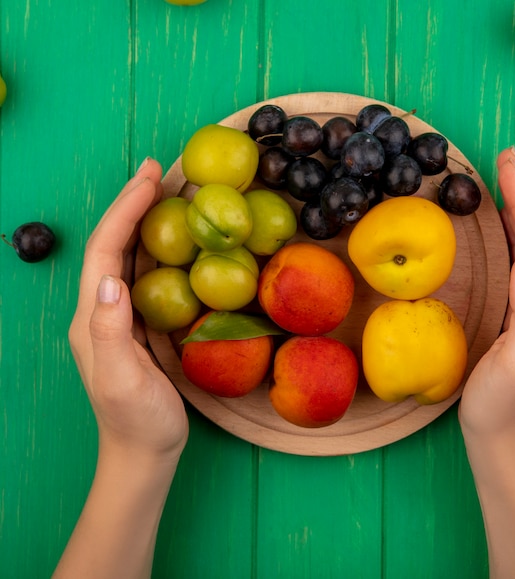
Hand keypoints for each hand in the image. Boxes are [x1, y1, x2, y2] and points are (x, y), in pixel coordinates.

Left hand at [68, 158, 188, 463]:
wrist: (145, 451)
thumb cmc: (138, 419)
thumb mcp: (123, 379)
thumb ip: (111, 330)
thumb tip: (111, 279)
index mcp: (93, 318)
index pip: (105, 252)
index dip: (125, 212)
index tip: (149, 181)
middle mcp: (102, 310)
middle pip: (113, 245)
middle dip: (131, 204)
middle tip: (156, 170)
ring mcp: (120, 318)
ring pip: (129, 257)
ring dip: (144, 221)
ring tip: (165, 192)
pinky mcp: (139, 326)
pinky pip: (147, 277)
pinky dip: (158, 249)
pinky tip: (175, 240)